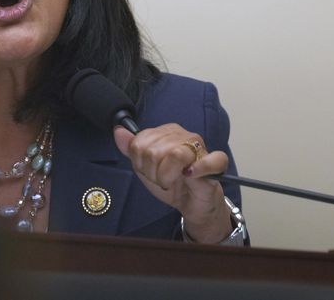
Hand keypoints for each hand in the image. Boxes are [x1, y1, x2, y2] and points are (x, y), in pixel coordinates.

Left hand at [114, 124, 232, 242]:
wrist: (190, 203)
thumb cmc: (170, 182)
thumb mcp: (144, 166)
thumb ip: (131, 148)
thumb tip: (118, 130)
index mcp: (165, 132)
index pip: (139, 142)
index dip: (140, 162)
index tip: (149, 171)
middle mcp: (182, 135)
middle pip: (153, 151)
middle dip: (153, 173)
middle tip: (162, 179)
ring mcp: (199, 147)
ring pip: (175, 155)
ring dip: (168, 176)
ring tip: (172, 181)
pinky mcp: (215, 163)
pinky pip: (209, 160)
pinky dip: (197, 169)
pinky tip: (190, 175)